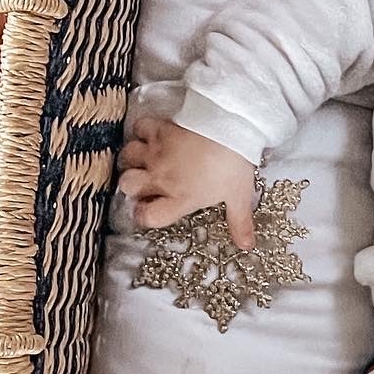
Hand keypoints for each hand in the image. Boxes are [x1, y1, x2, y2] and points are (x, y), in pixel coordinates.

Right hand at [116, 116, 258, 249]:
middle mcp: (161, 178)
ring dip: (133, 159)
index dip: (143, 215)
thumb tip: (246, 246)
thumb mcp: (239, 197)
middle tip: (146, 183)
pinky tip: (152, 134)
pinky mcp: (159, 130)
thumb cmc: (234, 164)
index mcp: (179, 198)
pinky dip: (141, 130)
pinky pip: (138, 129)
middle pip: (127, 185)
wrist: (231, 127)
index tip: (149, 210)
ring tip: (145, 159)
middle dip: (132, 186)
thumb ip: (239, 223)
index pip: (148, 216)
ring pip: (127, 157)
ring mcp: (156, 153)